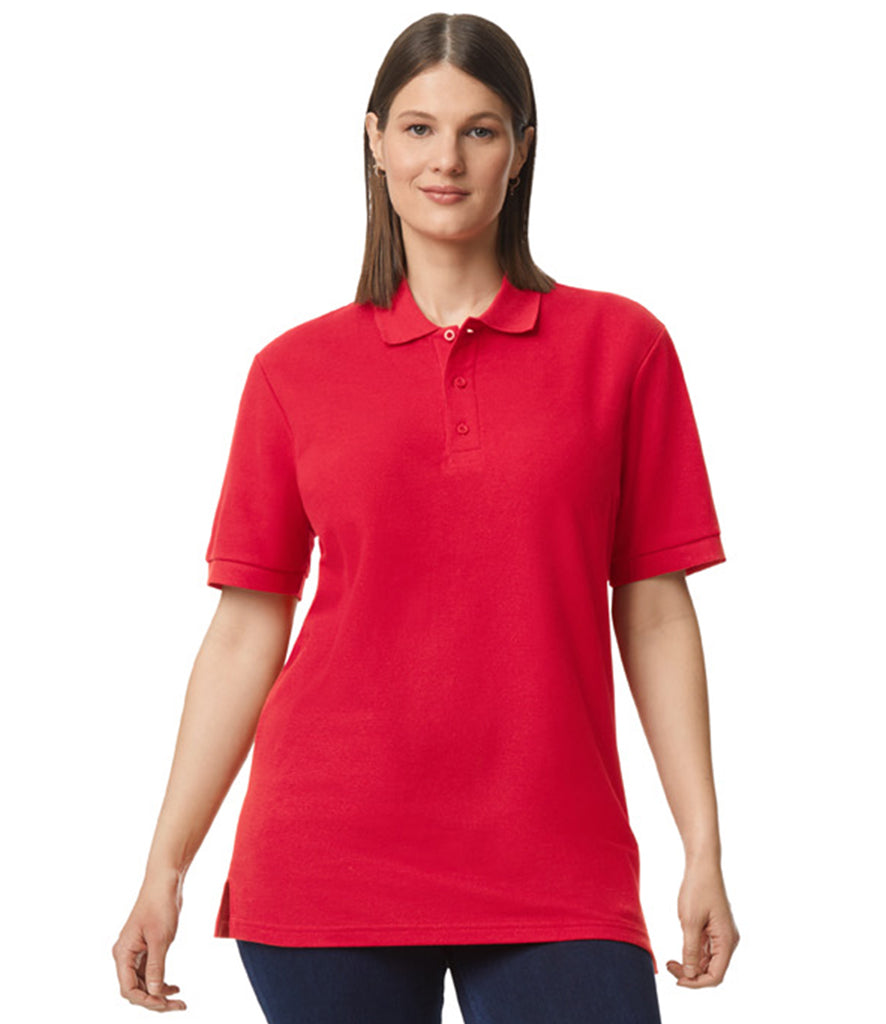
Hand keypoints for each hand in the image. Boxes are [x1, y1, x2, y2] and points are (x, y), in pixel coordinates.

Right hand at [112, 875, 186, 1011]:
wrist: (165, 882)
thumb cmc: (160, 905)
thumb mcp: (160, 939)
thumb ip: (156, 967)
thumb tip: (155, 994)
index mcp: (123, 954)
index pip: (128, 989)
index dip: (146, 1001)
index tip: (166, 1004)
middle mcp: (126, 955)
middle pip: (136, 989)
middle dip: (155, 1001)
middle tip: (178, 1007)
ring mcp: (136, 952)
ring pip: (144, 982)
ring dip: (159, 993)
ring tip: (179, 1002)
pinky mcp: (146, 947)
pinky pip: (150, 972)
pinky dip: (161, 981)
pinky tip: (175, 987)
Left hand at [666, 859, 739, 987]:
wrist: (702, 865)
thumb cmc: (697, 889)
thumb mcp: (690, 922)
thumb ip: (691, 950)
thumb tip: (691, 976)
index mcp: (726, 941)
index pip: (716, 976)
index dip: (696, 983)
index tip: (677, 979)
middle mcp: (728, 941)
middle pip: (712, 971)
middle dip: (691, 974)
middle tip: (669, 967)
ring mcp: (722, 934)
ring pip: (708, 961)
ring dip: (691, 965)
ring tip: (671, 961)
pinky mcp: (715, 928)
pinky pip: (706, 949)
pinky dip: (693, 954)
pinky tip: (679, 951)